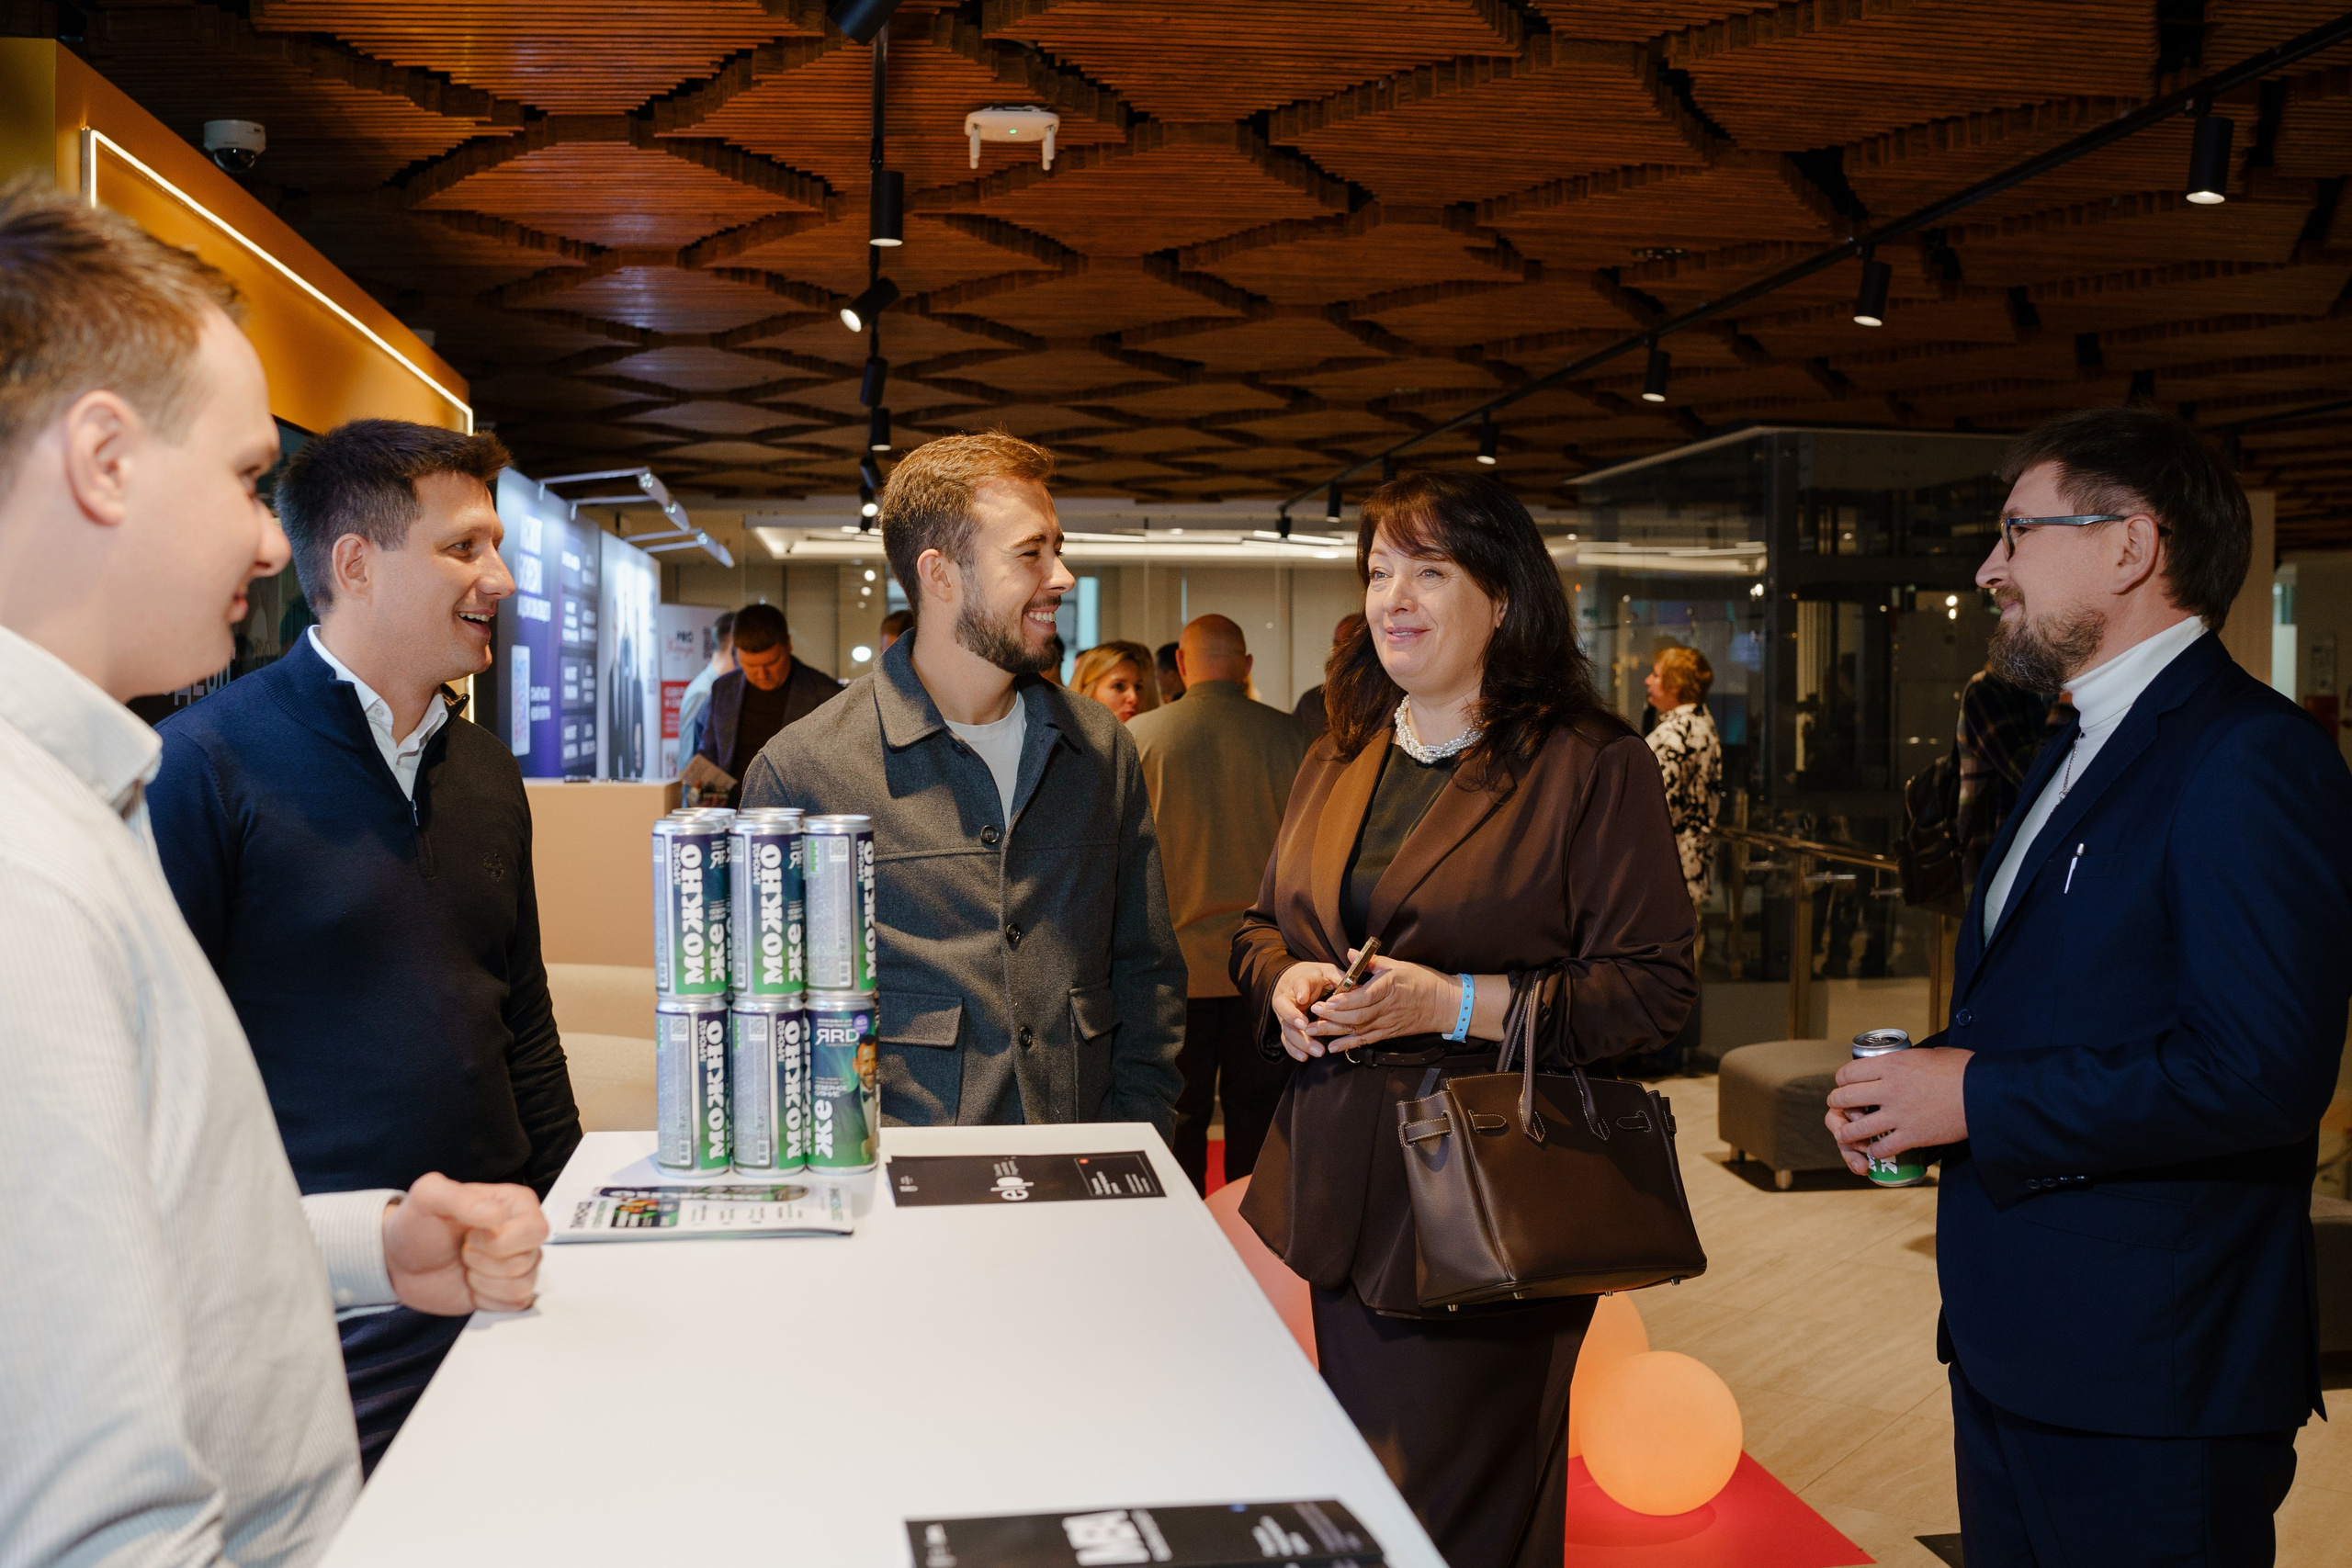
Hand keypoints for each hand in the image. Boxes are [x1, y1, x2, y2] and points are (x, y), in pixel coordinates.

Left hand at [383, 1172, 548, 1315]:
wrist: (399, 1263)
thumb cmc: (415, 1226)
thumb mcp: (427, 1198)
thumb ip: (458, 1197)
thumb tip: (497, 1215)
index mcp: (514, 1204)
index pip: (535, 1229)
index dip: (501, 1241)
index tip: (469, 1236)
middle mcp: (521, 1232)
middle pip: (529, 1259)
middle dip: (487, 1262)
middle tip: (464, 1251)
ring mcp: (516, 1263)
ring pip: (522, 1284)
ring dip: (484, 1281)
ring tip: (465, 1266)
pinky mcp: (506, 1290)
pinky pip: (515, 1304)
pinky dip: (487, 1299)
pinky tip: (470, 1284)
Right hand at [1270, 961, 1345, 1061]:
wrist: (1294, 981)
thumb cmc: (1316, 978)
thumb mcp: (1329, 972)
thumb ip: (1340, 979)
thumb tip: (1357, 990)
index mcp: (1301, 981)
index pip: (1299, 983)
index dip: (1301, 990)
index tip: (1304, 998)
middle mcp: (1289, 998)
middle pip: (1284, 1008)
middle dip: (1293, 1018)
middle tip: (1307, 1028)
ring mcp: (1286, 1014)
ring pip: (1286, 1027)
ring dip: (1300, 1040)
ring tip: (1318, 1050)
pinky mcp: (1287, 1027)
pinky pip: (1287, 1039)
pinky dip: (1294, 1050)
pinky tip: (1305, 1057)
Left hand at [1306, 951, 1455, 1052]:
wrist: (1445, 1004)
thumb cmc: (1423, 981)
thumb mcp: (1399, 965)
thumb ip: (1372, 961)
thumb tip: (1349, 954)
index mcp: (1390, 986)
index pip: (1365, 996)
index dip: (1345, 1001)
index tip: (1327, 1001)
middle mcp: (1388, 1007)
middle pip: (1357, 1016)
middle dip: (1332, 1017)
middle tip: (1312, 1015)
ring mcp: (1388, 1023)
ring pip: (1358, 1030)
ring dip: (1334, 1032)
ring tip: (1313, 1030)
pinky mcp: (1389, 1033)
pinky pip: (1366, 1041)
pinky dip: (1348, 1045)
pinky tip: (1332, 1047)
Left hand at [1823, 1047, 1972, 1174]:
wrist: (1983, 1093)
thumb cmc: (1962, 1069)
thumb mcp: (1928, 1054)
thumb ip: (1907, 1061)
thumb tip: (1901, 1062)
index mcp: (1891, 1065)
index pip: (1848, 1073)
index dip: (1841, 1080)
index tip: (1843, 1084)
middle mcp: (1889, 1089)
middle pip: (1845, 1097)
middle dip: (1837, 1103)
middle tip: (1838, 1106)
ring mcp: (1898, 1114)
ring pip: (1857, 1127)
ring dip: (1847, 1132)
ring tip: (1845, 1134)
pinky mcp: (1912, 1136)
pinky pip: (1882, 1148)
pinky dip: (1875, 1152)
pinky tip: (1875, 1151)